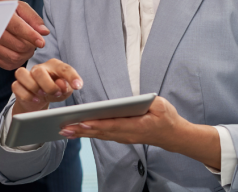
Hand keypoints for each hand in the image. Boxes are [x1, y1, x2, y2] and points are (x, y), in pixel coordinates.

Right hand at [0, 0, 49, 69]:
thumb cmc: (4, 11)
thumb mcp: (18, 7)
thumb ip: (33, 18)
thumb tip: (44, 32)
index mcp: (1, 16)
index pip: (18, 28)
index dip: (31, 36)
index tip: (41, 42)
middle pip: (19, 45)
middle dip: (31, 45)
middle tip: (34, 39)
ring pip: (14, 57)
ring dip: (26, 54)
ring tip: (27, 45)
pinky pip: (9, 64)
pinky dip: (18, 60)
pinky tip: (19, 51)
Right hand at [11, 58, 82, 115]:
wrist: (38, 100)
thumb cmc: (54, 91)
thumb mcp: (64, 91)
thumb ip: (66, 88)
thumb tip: (61, 85)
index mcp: (54, 66)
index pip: (64, 68)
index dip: (71, 76)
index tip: (78, 86)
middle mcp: (39, 68)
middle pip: (39, 71)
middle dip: (48, 85)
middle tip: (55, 93)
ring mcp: (26, 75)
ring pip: (22, 74)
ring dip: (33, 87)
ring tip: (42, 95)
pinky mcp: (17, 85)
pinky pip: (16, 86)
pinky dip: (26, 94)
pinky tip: (35, 100)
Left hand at [61, 97, 221, 170]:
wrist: (173, 135)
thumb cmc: (167, 118)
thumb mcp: (160, 105)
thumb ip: (147, 102)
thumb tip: (132, 101)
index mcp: (136, 126)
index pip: (113, 125)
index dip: (97, 124)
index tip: (82, 122)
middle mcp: (127, 134)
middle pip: (101, 132)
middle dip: (81, 130)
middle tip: (64, 128)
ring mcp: (124, 137)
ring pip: (100, 135)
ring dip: (82, 133)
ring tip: (65, 130)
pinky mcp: (122, 136)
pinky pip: (103, 135)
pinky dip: (89, 133)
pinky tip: (78, 131)